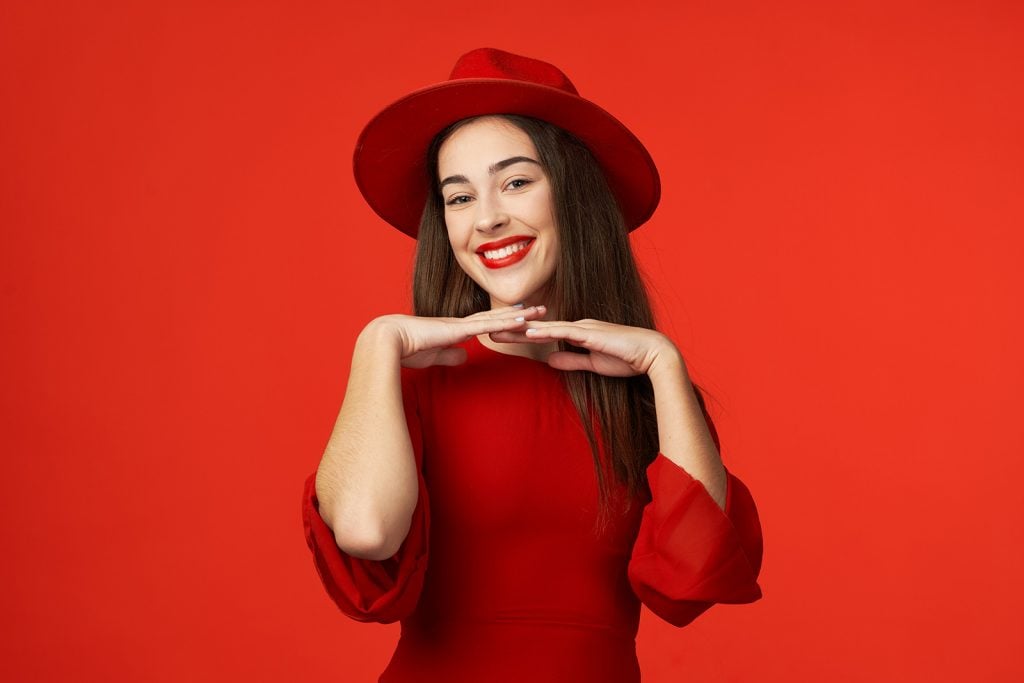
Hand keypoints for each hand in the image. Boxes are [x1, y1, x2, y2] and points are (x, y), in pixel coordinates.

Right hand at [366, 305, 548, 368]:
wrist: (385, 340)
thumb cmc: (403, 349)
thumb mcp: (433, 355)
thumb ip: (448, 355)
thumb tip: (463, 357)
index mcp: (454, 330)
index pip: (485, 324)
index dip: (503, 320)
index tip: (521, 318)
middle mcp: (460, 323)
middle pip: (496, 317)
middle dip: (519, 314)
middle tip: (540, 309)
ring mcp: (460, 324)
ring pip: (496, 318)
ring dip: (519, 315)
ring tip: (540, 311)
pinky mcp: (457, 330)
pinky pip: (487, 325)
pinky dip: (505, 322)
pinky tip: (521, 320)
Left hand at [490, 318, 682, 376]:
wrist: (653, 355)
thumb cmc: (627, 359)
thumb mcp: (592, 364)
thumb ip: (571, 360)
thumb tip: (550, 361)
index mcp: (577, 332)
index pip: (543, 333)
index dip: (520, 334)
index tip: (499, 336)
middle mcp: (577, 325)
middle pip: (538, 327)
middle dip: (512, 328)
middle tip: (486, 330)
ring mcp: (584, 327)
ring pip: (546, 327)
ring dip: (522, 328)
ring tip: (498, 329)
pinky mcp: (591, 333)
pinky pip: (564, 332)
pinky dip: (546, 331)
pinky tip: (529, 332)